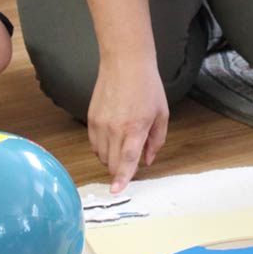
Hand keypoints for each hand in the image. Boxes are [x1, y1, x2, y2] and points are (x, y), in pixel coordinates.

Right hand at [88, 57, 168, 193]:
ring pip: (102, 155)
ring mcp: (100, 123)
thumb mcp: (161, 114)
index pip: (127, 160)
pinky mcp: (91, 118)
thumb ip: (156, 141)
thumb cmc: (147, 86)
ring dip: (112, 158)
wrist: (125, 62)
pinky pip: (94, 144)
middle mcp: (115, 128)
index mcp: (135, 128)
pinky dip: (102, 148)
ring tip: (123, 142)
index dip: (122, 178)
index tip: (117, 191)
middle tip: (131, 159)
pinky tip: (112, 137)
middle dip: (121, 168)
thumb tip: (148, 161)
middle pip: (112, 162)